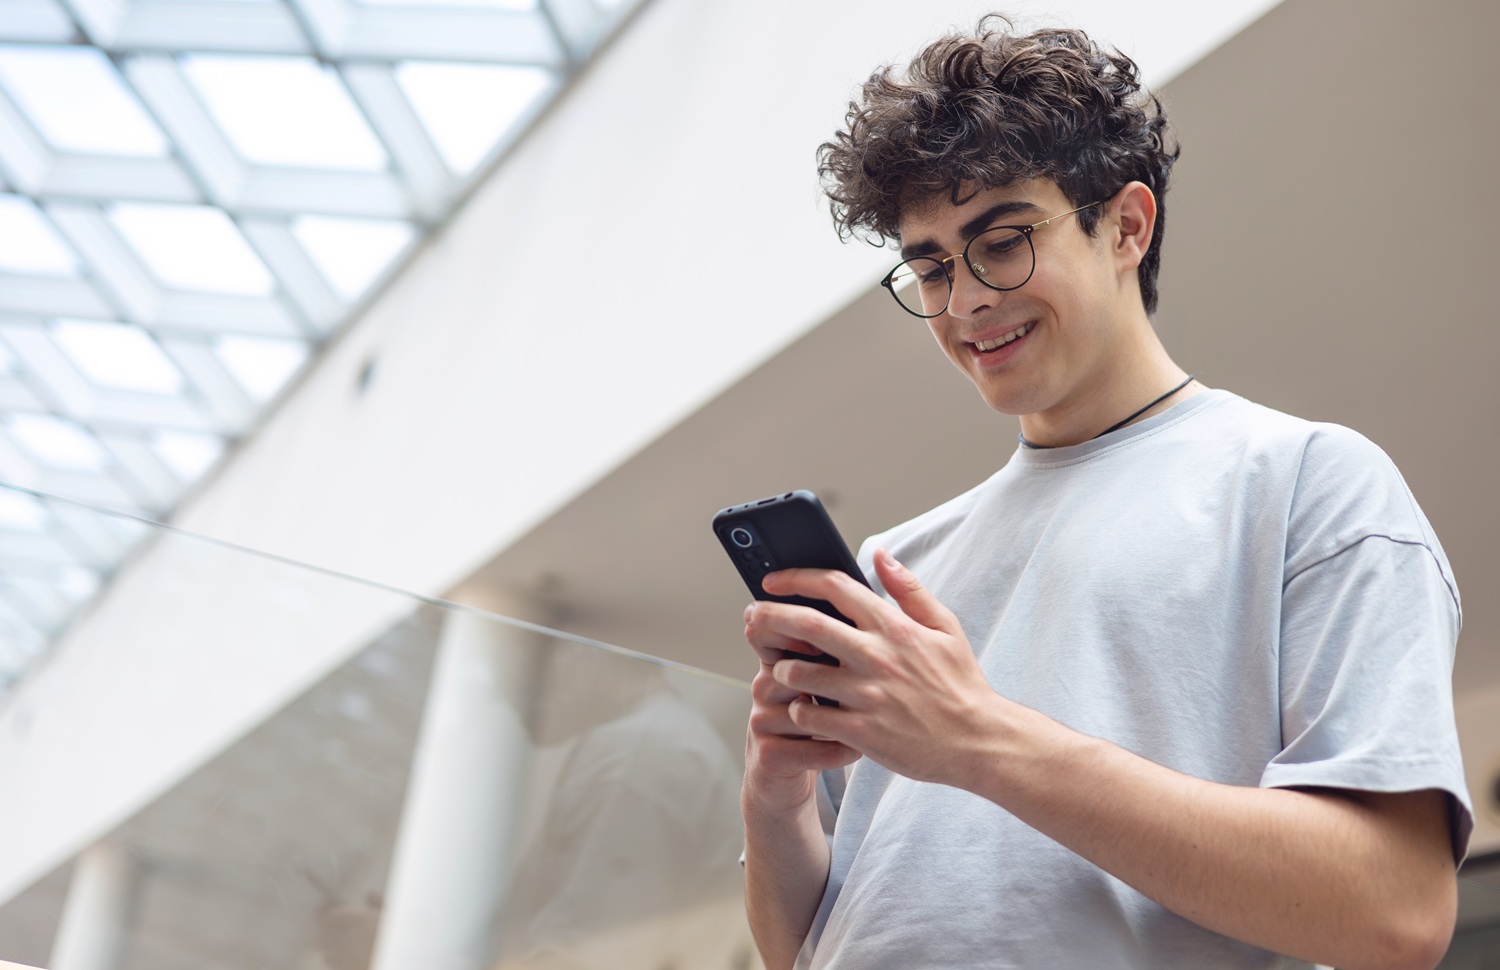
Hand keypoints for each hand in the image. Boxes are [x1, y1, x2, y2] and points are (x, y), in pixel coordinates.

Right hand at [741, 601, 860, 817]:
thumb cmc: (814, 724)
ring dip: (841, 717)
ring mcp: (762, 722)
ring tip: (868, 719)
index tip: (833, 627)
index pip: (775, 629)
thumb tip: (856, 610)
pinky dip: (839, 750)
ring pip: (803, 709)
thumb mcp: (817, 684)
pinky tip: (856, 748)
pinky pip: (810, 748)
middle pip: (788, 666)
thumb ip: (831, 646)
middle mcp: (764, 687)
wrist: (785, 781)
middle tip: (859, 676)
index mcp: (779, 661)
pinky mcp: (769, 756)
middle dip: (824, 669)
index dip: (798, 624)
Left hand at [745, 549, 1002, 788]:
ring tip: (782, 670)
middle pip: (804, 623)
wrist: (978, 742)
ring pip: (798, 672)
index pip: (834, 586)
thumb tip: (882, 555)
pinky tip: (803, 709)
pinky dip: (798, 711)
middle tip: (751, 617)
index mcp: (893, 626)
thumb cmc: (961, 685)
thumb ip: (909, 590)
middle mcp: (876, 656)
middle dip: (767, 615)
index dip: (796, 578)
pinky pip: (808, 715)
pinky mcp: (860, 731)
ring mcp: (866, 694)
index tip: (773, 580)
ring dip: (782, 669)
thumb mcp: (945, 628)